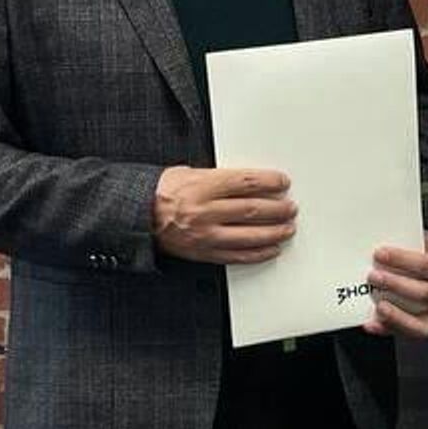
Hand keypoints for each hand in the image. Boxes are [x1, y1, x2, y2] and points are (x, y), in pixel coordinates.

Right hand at [152, 167, 294, 264]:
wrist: (137, 217)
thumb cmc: (160, 192)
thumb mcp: (187, 172)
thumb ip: (218, 177)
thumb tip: (248, 181)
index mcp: (202, 186)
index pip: (246, 182)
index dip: (270, 182)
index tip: (282, 182)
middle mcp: (205, 211)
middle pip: (253, 209)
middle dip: (277, 208)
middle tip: (290, 207)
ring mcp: (205, 235)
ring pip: (250, 235)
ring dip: (274, 232)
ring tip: (287, 227)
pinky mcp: (204, 252)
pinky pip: (237, 256)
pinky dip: (258, 253)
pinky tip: (270, 248)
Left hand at [361, 231, 427, 339]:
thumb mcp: (424, 239)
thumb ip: (406, 239)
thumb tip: (376, 236)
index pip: (427, 265)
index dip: (402, 260)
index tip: (379, 253)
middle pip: (423, 294)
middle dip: (395, 285)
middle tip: (372, 276)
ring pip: (420, 321)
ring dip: (395, 314)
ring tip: (377, 305)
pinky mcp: (427, 325)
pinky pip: (408, 333)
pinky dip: (388, 329)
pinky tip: (372, 323)